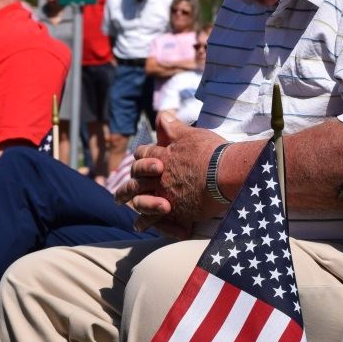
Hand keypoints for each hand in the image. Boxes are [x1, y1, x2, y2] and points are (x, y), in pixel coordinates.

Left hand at [115, 113, 223, 232]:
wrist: (224, 173)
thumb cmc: (209, 151)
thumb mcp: (190, 134)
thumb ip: (173, 127)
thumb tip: (162, 114)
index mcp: (160, 157)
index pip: (142, 155)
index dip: (141, 156)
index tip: (138, 158)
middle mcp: (158, 178)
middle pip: (135, 182)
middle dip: (126, 189)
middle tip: (118, 197)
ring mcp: (165, 195)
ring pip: (141, 203)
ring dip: (136, 208)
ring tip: (130, 214)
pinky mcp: (176, 211)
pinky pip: (156, 220)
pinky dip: (150, 224)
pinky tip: (142, 227)